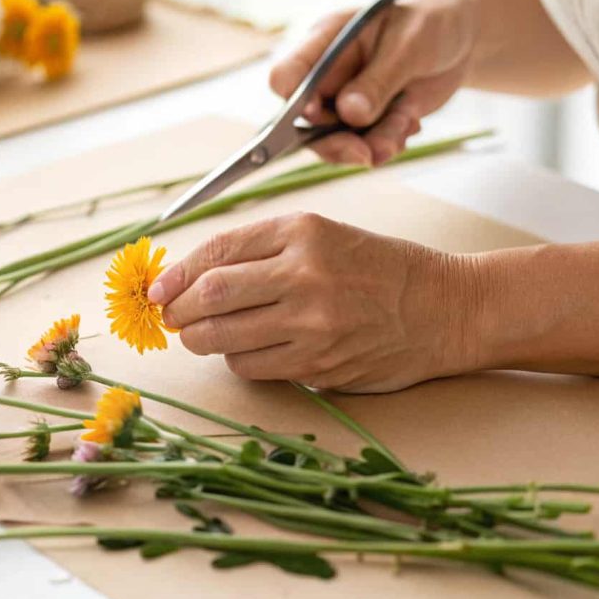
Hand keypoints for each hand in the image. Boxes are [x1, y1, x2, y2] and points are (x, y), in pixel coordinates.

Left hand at [147, 213, 482, 392]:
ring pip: (224, 338)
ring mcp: (313, 323)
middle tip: (172, 317)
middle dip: (179, 311)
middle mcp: (305, 274)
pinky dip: (237, 360)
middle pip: (212, 296)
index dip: (176, 274)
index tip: (157, 290)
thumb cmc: (377, 268)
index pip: (218, 251)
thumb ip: (259, 250)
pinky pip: (253, 367)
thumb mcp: (322, 235)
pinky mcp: (319, 364)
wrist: (442, 308)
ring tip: (203, 334)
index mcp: (302, 231)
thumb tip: (188, 279)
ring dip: (202, 339)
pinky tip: (247, 349)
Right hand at [269, 0, 476, 165]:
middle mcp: (327, 75)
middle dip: (338, 140)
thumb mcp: (410, 46)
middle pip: (304, 122)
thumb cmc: (430, 27)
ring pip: (333, 141)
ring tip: (404, 130)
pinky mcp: (362, 122)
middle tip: (370, 151)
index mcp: (326, 42)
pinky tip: (409, 124)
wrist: (459, 43)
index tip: (318, 115)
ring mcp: (342, 101)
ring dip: (369, 145)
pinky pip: (361, 147)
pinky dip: (385, 145)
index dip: (295, 101)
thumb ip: (379, 79)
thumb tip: (348, 114)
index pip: (287, 75)